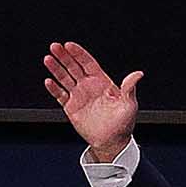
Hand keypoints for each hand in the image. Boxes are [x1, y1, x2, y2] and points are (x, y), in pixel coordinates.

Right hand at [42, 40, 141, 160]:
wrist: (111, 140)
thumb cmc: (123, 122)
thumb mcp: (129, 104)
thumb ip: (129, 87)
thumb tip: (138, 74)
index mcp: (102, 82)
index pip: (88, 63)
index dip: (78, 54)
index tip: (69, 45)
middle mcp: (89, 86)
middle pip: (73, 67)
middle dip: (64, 56)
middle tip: (54, 46)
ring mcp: (79, 96)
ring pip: (64, 78)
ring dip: (56, 69)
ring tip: (47, 59)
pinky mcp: (71, 107)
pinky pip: (60, 95)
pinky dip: (54, 89)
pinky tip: (48, 81)